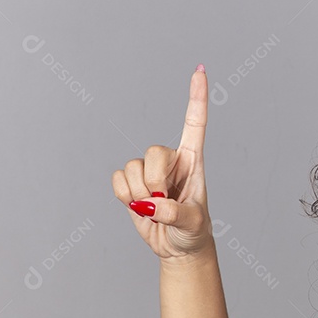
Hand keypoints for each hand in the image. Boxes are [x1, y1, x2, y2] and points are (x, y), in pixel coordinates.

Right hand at [111, 65, 213, 261]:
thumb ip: (176, 213)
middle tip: (163, 202)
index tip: (200, 70)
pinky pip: (117, 180)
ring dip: (139, 194)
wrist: (178, 247)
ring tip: (154, 208)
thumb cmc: (193, 231)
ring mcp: (149, 171)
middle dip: (154, 181)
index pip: (195, 123)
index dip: (197, 97)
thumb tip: (152, 204)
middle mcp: (171, 160)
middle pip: (153, 151)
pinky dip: (124, 197)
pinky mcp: (131, 183)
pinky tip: (139, 207)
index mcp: (193, 161)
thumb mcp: (193, 224)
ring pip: (132, 167)